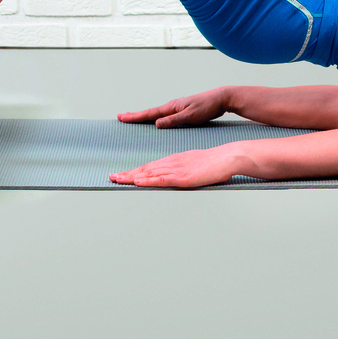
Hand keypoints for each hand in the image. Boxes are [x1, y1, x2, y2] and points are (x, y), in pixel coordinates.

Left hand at [109, 145, 248, 188]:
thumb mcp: (194, 164)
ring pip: (149, 173)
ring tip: (117, 179)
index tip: (121, 175)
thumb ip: (183, 170)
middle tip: (111, 177)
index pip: (149, 167)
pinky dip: (148, 180)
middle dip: (127, 174)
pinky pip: (162, 179)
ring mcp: (176, 169)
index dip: (134, 171)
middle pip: (145, 169)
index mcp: (173, 160)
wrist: (226, 157)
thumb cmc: (214, 162)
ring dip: (132, 177)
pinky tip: (138, 181)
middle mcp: (171, 163)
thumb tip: (176, 177)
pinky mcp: (183, 176)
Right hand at [117, 87, 230, 127]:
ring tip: (134, 119)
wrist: (220, 98)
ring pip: (156, 114)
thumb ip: (173, 121)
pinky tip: (156, 122)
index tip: (122, 117)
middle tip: (121, 117)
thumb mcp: (190, 116)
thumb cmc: (207, 107)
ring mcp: (177, 109)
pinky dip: (156, 118)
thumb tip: (156, 124)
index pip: (150, 113)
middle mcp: (172, 107)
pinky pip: (164, 116)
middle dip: (135, 116)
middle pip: (150, 112)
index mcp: (172, 107)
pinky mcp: (182, 112)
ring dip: (144, 117)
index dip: (135, 116)